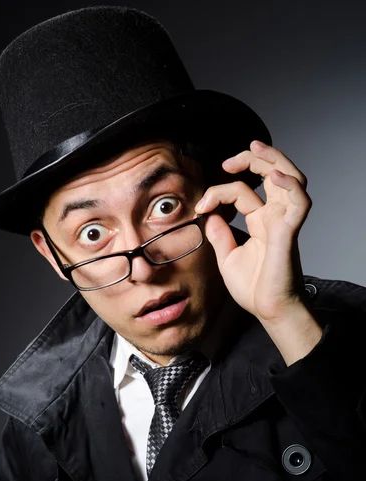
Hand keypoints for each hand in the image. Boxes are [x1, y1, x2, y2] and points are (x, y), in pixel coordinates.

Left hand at [195, 140, 310, 323]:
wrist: (268, 310)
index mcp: (261, 221)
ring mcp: (284, 223)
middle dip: (253, 159)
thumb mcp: (227, 256)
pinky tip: (273, 177)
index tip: (200, 206)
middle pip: (273, 173)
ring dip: (274, 160)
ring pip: (291, 179)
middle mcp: (274, 217)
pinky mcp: (289, 233)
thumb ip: (219, 233)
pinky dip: (290, 185)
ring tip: (254, 151)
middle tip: (229, 161)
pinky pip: (299, 202)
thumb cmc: (254, 288)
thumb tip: (209, 214)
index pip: (243, 191)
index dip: (219, 191)